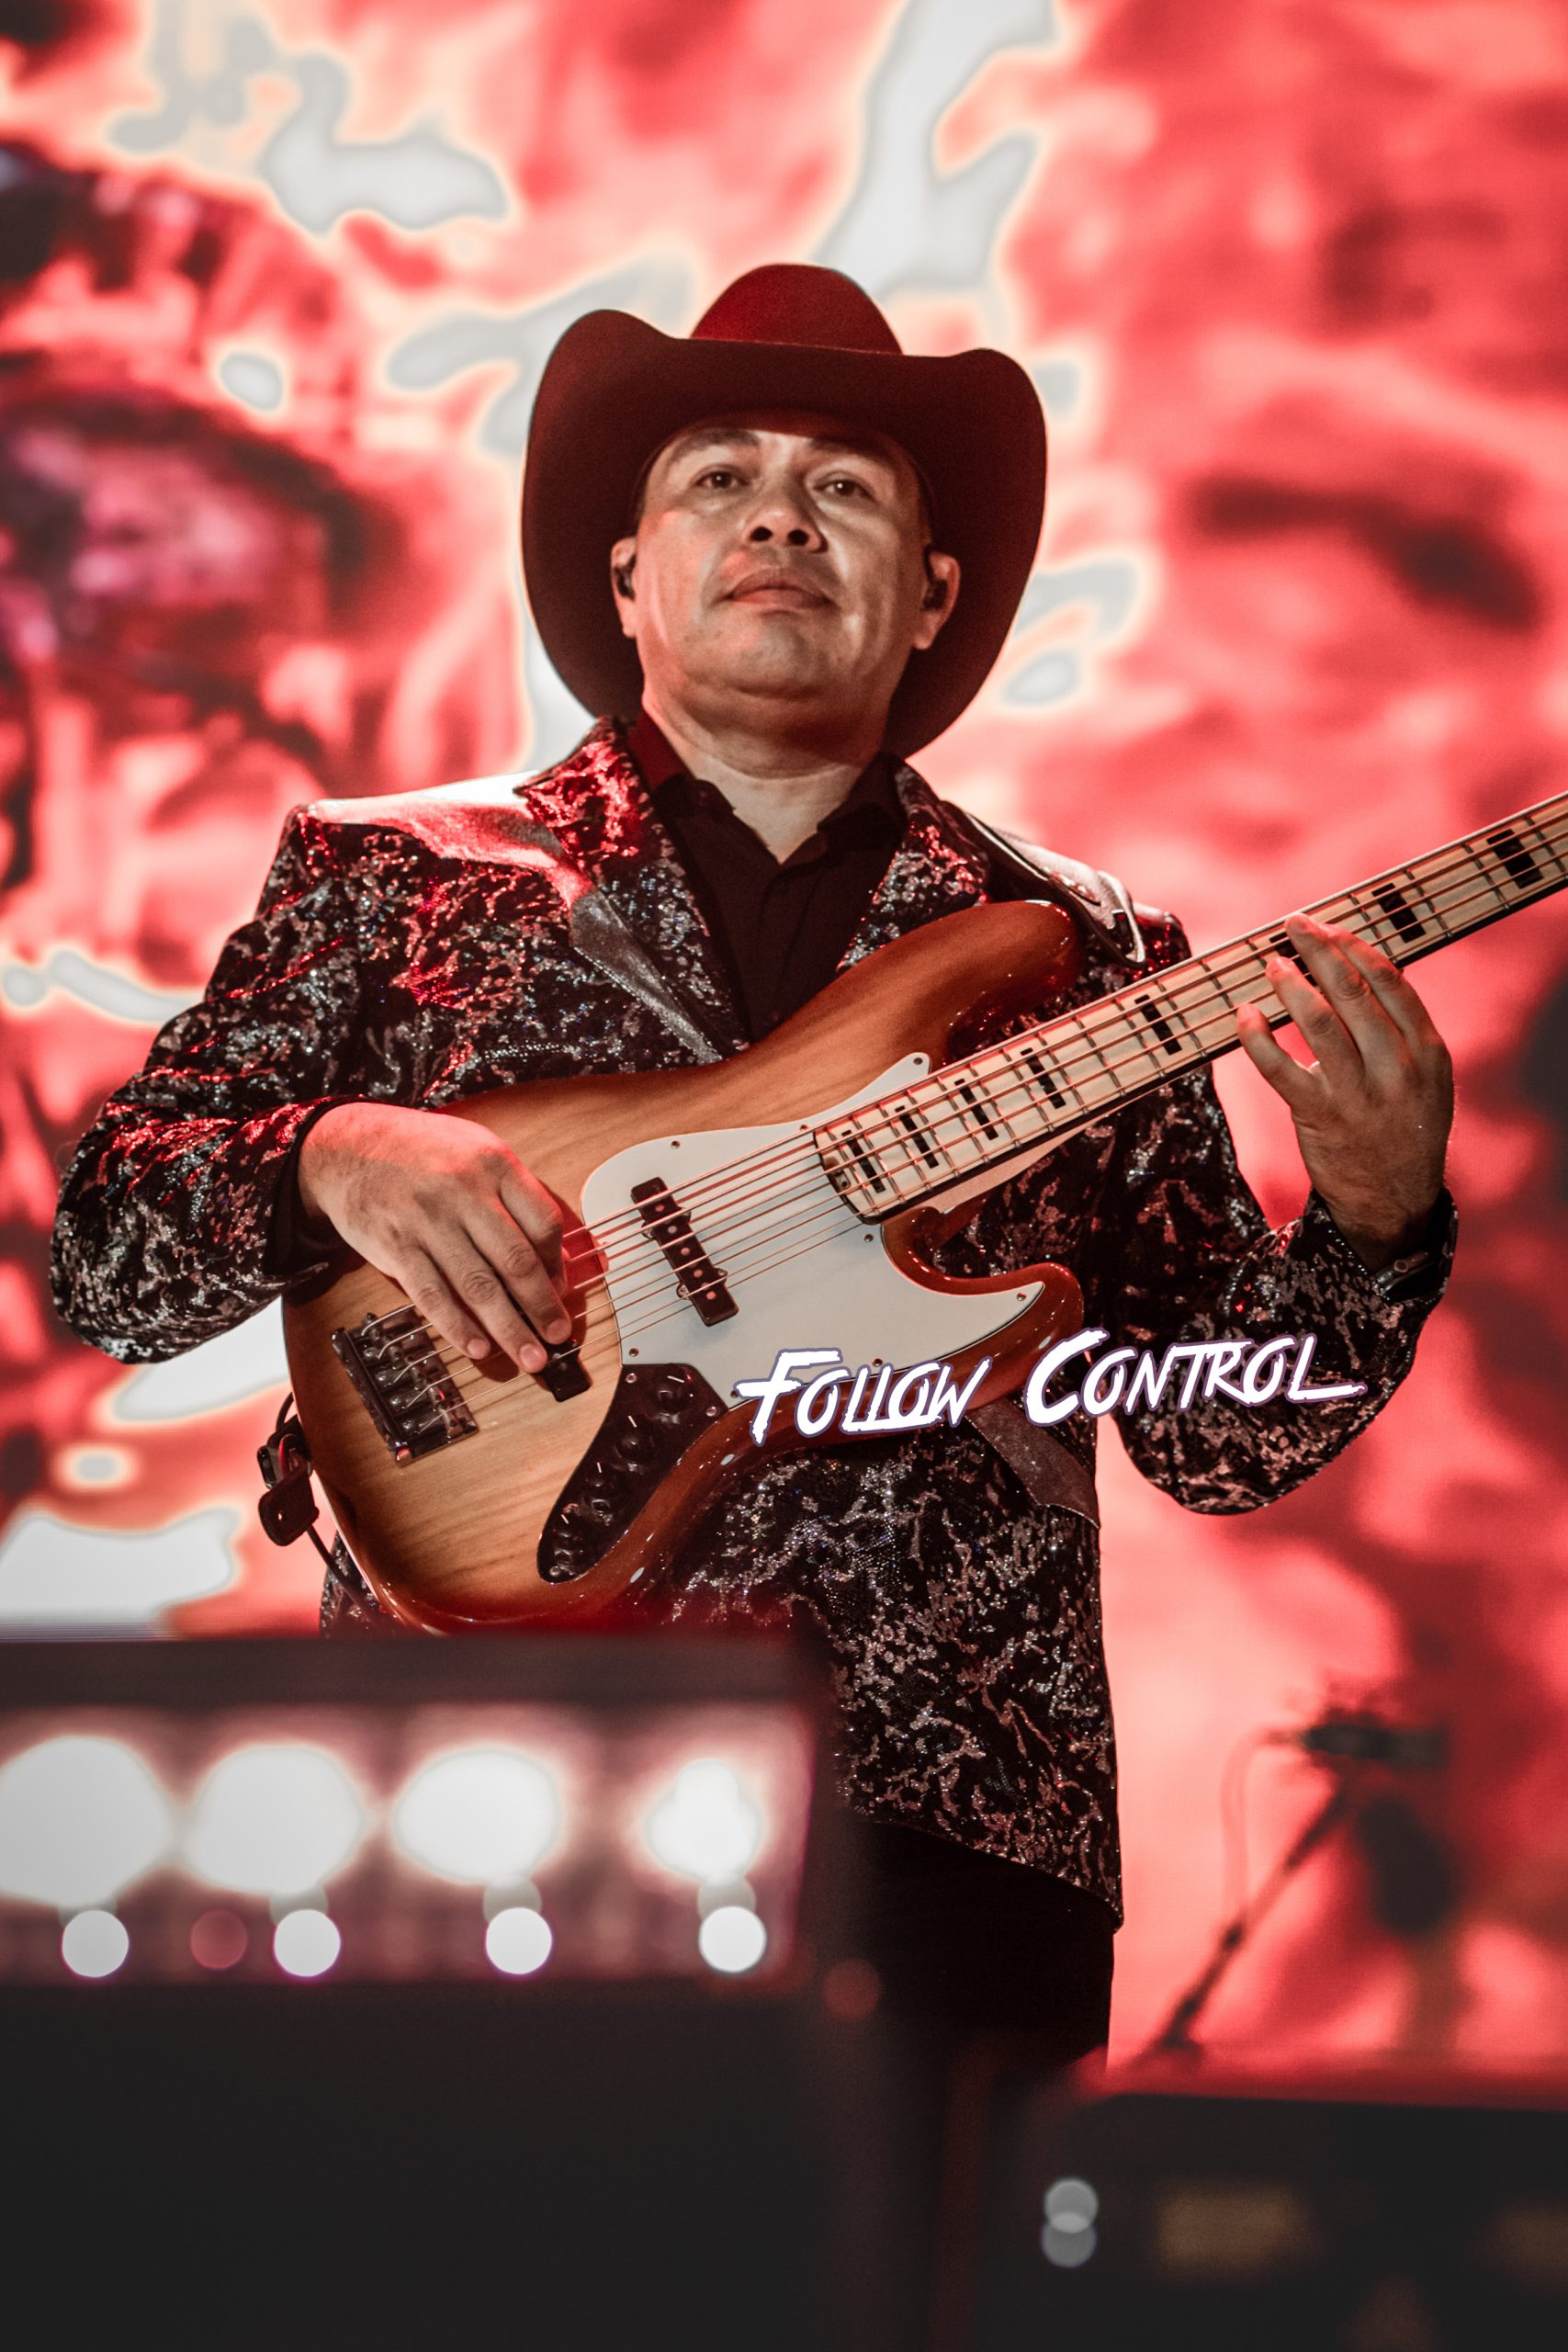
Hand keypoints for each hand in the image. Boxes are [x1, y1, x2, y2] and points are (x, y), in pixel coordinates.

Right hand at [297, 1104, 571, 1371]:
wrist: (346, 1147)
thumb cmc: (419, 1151)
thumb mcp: (476, 1151)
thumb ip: (514, 1196)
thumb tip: (554, 1255)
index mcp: (493, 1164)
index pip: (543, 1222)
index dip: (558, 1264)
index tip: (562, 1291)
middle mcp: (463, 1191)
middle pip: (516, 1260)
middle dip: (543, 1307)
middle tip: (557, 1336)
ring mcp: (427, 1220)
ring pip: (478, 1286)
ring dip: (509, 1329)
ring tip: (530, 1356)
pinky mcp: (395, 1245)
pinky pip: (433, 1295)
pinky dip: (458, 1327)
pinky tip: (478, 1347)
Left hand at [1235, 913, 1452, 1269]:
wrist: (1395, 1202)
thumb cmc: (1404, 1128)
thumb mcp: (1428, 1080)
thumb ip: (1403, 1031)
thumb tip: (1364, 970)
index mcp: (1427, 1051)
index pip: (1391, 983)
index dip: (1356, 948)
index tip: (1330, 928)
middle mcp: (1397, 1068)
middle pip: (1353, 993)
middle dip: (1320, 950)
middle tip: (1294, 925)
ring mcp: (1359, 1094)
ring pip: (1318, 1023)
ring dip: (1290, 985)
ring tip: (1272, 962)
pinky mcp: (1321, 1117)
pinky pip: (1281, 1070)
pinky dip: (1258, 1038)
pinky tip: (1245, 1016)